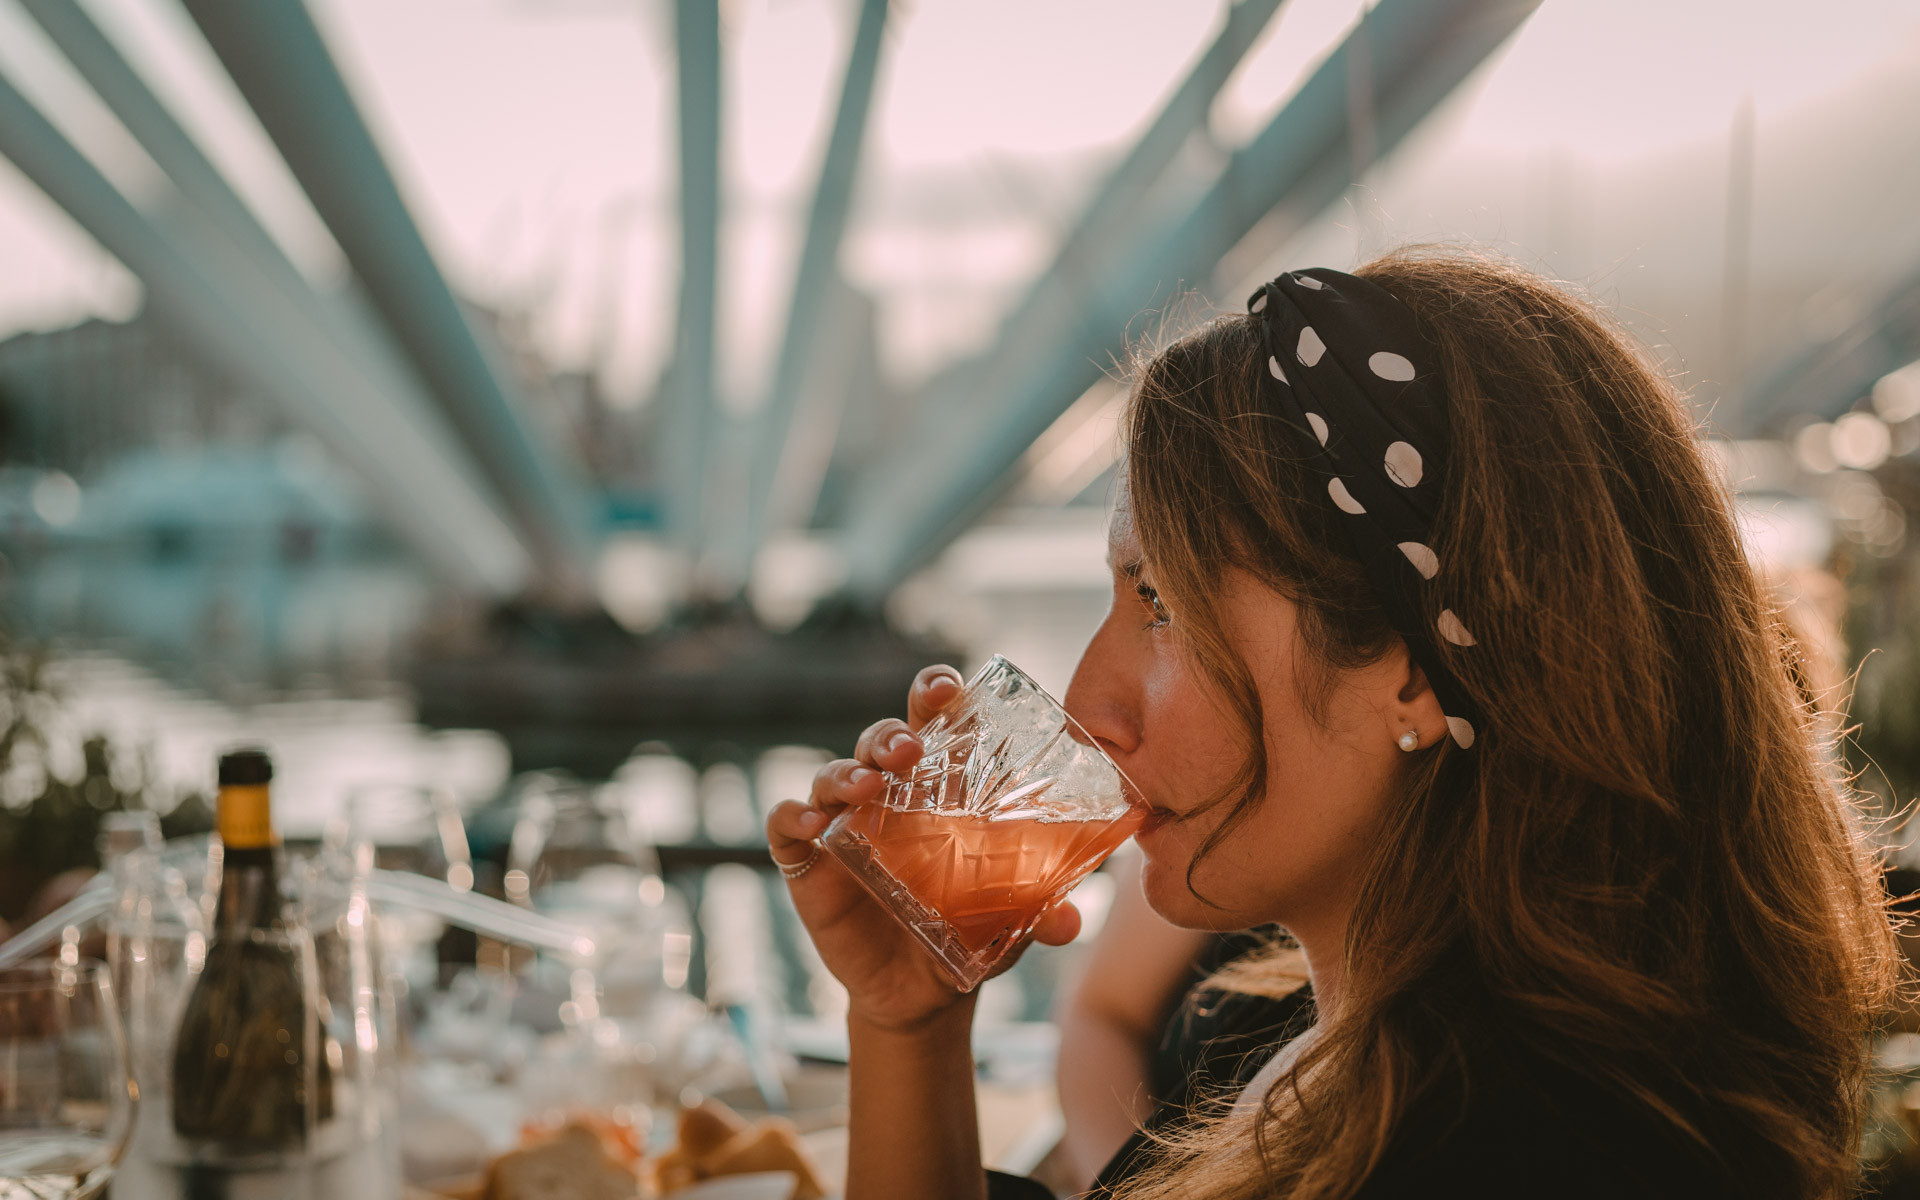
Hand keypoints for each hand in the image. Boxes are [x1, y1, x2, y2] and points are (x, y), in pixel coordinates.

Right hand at [766, 664, 1083, 1032]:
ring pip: (832, 774)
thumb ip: (1041, 914)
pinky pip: (786, 824)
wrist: (922, 996)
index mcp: (938, 791)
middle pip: (879, 741)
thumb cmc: (968, 935)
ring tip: (867, 786)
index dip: (933, 693)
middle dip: (891, 734)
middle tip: (910, 750)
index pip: (932, 723)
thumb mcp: (1010, 925)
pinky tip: (814, 824)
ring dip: (847, 771)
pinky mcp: (809, 863)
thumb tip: (1072, 918)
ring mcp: (843, 825)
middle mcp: (887, 796)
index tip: (947, 688)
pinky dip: (794, 816)